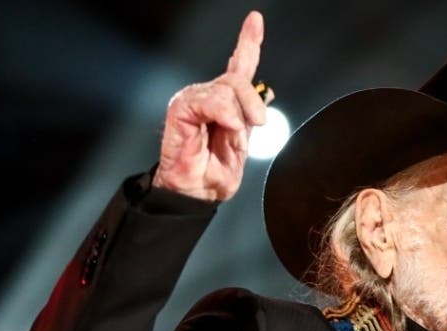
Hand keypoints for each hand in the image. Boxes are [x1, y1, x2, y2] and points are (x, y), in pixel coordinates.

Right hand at [152, 10, 269, 201]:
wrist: (197, 192)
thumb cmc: (214, 174)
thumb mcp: (242, 145)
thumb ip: (250, 119)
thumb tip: (265, 96)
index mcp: (224, 103)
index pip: (238, 66)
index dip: (248, 42)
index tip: (255, 20)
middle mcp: (207, 97)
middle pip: (238, 78)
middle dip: (253, 102)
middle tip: (258, 123)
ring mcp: (193, 100)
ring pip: (227, 88)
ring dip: (239, 114)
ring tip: (235, 134)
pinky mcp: (181, 107)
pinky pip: (211, 100)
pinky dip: (224, 114)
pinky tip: (227, 127)